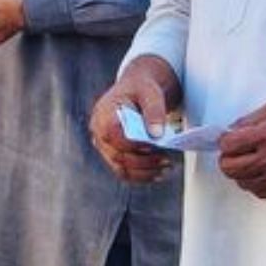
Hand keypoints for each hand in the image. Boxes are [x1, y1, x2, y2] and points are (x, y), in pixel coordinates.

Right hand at [90, 56, 183, 183]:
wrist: (135, 91)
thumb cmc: (141, 90)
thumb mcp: (150, 92)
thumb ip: (154, 111)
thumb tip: (156, 134)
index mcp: (103, 114)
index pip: (113, 135)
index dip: (133, 143)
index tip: (154, 145)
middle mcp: (99, 133)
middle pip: (118, 155)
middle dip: (144, 162)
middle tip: (167, 160)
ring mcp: (104, 146)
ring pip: (121, 168)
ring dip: (144, 172)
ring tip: (166, 168)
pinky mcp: (112, 155)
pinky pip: (124, 172)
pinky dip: (141, 176)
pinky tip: (158, 173)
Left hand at [218, 100, 265, 199]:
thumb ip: (251, 120)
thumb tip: (233, 130)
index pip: (227, 145)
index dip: (224, 141)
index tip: (228, 138)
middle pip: (229, 168)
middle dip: (228, 158)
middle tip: (235, 151)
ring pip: (243, 183)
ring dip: (241, 172)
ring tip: (250, 161)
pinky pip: (261, 193)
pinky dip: (256, 184)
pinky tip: (263, 173)